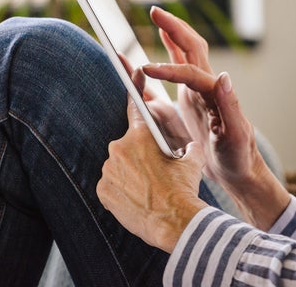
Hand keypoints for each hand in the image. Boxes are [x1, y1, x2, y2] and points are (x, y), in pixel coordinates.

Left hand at [96, 95, 206, 252]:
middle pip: (128, 144)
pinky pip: (110, 184)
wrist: (174, 223)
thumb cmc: (183, 189)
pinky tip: (136, 198)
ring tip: (147, 189)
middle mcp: (120, 147)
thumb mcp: (192, 161)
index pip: (135, 105)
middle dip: (139, 153)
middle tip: (154, 171)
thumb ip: (188, 146)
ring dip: (129, 172)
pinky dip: (121, 189)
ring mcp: (109, 170)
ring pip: (118, 164)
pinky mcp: (103, 190)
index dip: (135, 86)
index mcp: (141, 134)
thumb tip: (191, 145)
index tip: (132, 72)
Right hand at [143, 7, 289, 228]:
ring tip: (157, 18)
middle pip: (191, 46)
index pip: (189, 70)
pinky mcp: (192, 99)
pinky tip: (158, 47)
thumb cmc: (238, 156)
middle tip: (154, 10)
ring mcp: (199, 91)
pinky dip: (167, 54)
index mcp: (215, 93)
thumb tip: (224, 76)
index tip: (147, 69)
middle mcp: (207, 85)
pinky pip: (177, 71)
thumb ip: (230, 106)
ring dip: (172, 34)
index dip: (168, 68)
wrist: (239, 170)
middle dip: (174, 27)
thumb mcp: (236, 135)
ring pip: (185, 53)